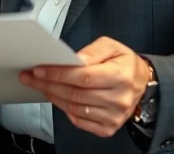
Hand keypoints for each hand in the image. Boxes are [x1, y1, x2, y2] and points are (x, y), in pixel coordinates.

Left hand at [20, 36, 150, 137]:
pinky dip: (65, 110)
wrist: (142, 83)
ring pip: (74, 108)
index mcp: (121, 76)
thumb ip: (92, 50)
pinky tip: (57, 98)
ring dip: (53, 96)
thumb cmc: (124, 63)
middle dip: (48, 84)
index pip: (83, 77)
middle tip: (31, 77)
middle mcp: (119, 99)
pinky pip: (79, 121)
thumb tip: (73, 59)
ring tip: (40, 86)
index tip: (39, 70)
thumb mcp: (112, 46)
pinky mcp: (108, 127)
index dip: (58, 74)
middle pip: (75, 94)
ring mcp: (114, 116)